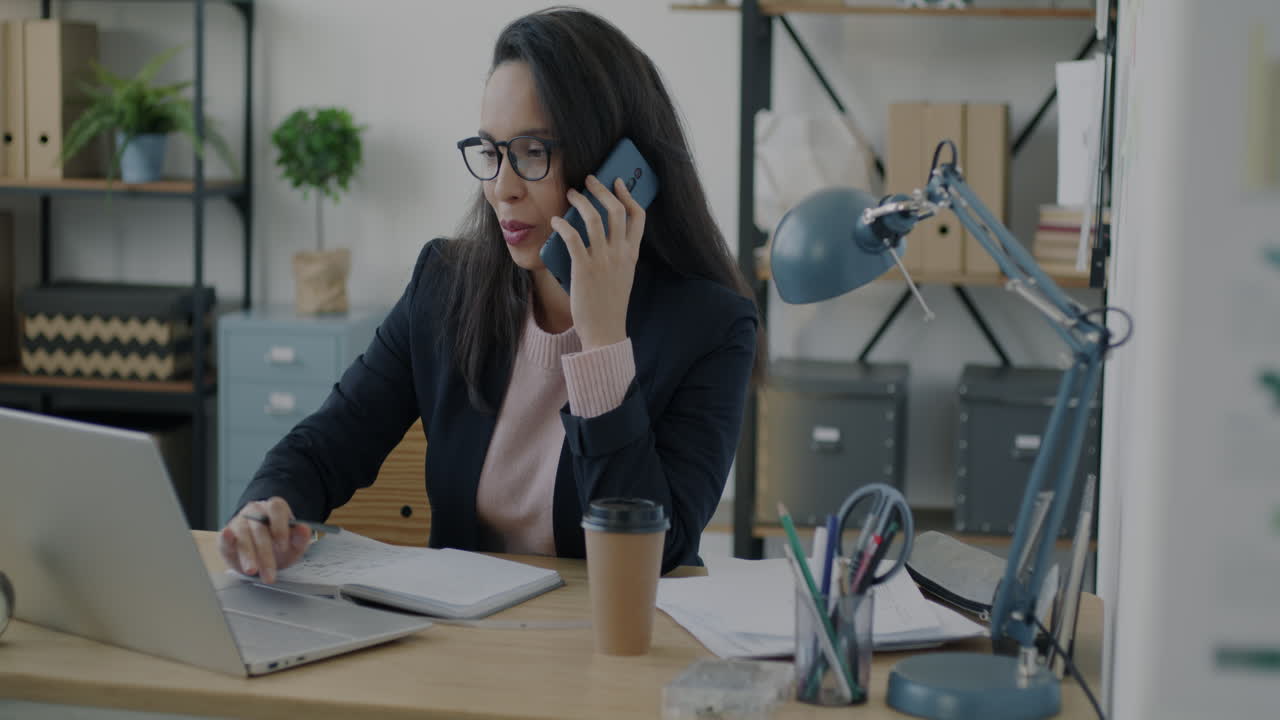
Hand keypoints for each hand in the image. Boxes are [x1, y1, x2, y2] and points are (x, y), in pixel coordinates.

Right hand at [218, 497, 312, 583]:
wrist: (264, 555)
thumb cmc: (279, 547)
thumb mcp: (294, 545)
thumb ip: (301, 537)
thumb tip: (305, 528)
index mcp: (275, 508)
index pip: (276, 508)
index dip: (280, 526)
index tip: (283, 546)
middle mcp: (256, 511)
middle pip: (260, 528)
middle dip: (265, 553)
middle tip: (270, 572)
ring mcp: (240, 521)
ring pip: (243, 535)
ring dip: (248, 555)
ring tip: (252, 570)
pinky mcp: (227, 534)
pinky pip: (225, 536)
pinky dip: (226, 538)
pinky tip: (228, 537)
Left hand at [550, 175, 645, 350]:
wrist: (605, 331)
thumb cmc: (610, 304)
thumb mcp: (622, 275)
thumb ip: (617, 255)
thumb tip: (599, 233)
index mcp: (631, 254)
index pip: (638, 216)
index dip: (628, 195)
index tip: (618, 182)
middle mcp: (620, 253)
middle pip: (615, 210)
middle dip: (602, 189)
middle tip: (589, 180)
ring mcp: (602, 260)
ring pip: (593, 218)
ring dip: (581, 201)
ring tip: (571, 194)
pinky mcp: (584, 268)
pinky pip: (572, 237)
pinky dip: (563, 225)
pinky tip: (556, 221)